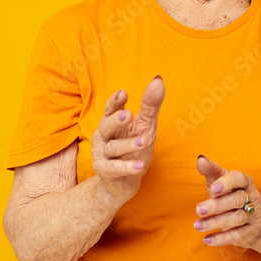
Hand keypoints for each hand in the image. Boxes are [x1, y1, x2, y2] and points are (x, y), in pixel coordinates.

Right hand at [91, 76, 164, 202]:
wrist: (123, 181)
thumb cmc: (134, 148)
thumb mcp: (145, 125)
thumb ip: (150, 105)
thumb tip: (158, 79)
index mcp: (113, 122)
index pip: (111, 109)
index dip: (116, 102)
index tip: (123, 93)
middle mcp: (104, 136)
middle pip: (107, 126)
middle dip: (116, 120)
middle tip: (127, 115)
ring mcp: (102, 154)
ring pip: (112, 148)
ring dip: (127, 144)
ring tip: (144, 141)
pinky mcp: (105, 171)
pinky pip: (115, 169)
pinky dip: (127, 167)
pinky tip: (139, 166)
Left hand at [194, 156, 260, 248]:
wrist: (253, 220)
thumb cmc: (230, 196)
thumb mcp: (221, 182)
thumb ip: (211, 171)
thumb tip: (200, 159)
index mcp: (244, 183)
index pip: (240, 179)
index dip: (227, 183)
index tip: (213, 189)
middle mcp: (251, 198)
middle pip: (237, 200)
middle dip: (218, 205)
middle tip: (199, 209)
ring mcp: (252, 216)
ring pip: (237, 218)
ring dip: (215, 222)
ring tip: (197, 226)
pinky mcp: (250, 232)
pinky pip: (237, 236)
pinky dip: (221, 238)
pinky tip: (206, 239)